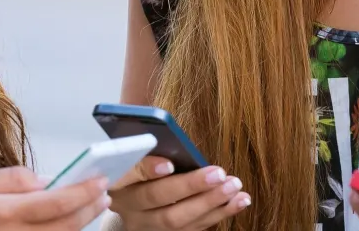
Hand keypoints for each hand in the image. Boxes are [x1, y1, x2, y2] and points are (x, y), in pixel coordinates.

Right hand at [0, 166, 109, 229]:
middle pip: (67, 225)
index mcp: (8, 213)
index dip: (85, 191)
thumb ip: (13, 179)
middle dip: (90, 208)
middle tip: (104, 194)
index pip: (59, 201)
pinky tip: (67, 226)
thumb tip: (46, 180)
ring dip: (81, 224)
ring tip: (93, 208)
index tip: (101, 180)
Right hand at [109, 156, 250, 229]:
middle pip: (157, 199)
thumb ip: (148, 149)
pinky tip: (240, 200)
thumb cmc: (140, 173)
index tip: (168, 163)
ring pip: (178, 219)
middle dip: (190, 187)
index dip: (147, 170)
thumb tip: (166, 136)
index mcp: (118, 182)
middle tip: (218, 173)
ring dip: (210, 202)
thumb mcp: (136, 159)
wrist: (138, 209)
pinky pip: (195, 228)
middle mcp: (129, 208)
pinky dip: (220, 213)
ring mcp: (148, 226)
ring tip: (234, 185)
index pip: (127, 175)